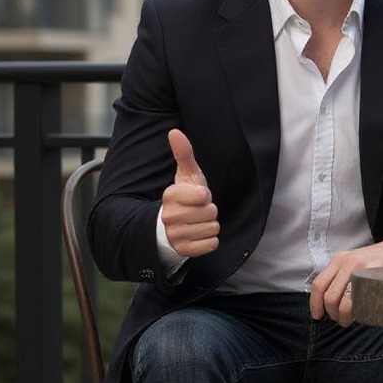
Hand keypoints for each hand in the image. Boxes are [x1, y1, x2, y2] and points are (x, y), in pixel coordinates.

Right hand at [160, 129, 219, 257]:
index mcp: (169, 196)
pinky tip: (199, 235)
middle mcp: (169, 216)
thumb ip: (183, 153)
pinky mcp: (184, 250)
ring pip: (213, 228)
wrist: (172, 226)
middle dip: (208, 211)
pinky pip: (212, 244)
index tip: (197, 196)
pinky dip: (210, 240)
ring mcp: (175, 235)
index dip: (205, 196)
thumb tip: (174, 131)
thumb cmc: (184, 198)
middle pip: (210, 212)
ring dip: (209, 225)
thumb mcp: (185, 175)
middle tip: (197, 211)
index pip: (204, 196)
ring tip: (197, 222)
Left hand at [310, 234, 382, 326]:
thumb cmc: (377, 260)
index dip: (315, 304)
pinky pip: (363, 301)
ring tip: (349, 320)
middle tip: (339, 319)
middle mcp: (348, 262)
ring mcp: (362, 269)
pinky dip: (360, 313)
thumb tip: (326, 302)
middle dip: (332, 314)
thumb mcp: (353, 262)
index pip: (319, 284)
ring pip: (344, 302)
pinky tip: (363, 313)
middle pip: (330, 296)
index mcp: (339, 260)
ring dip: (344, 317)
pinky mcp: (377, 276)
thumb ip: (340, 277)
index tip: (317, 315)